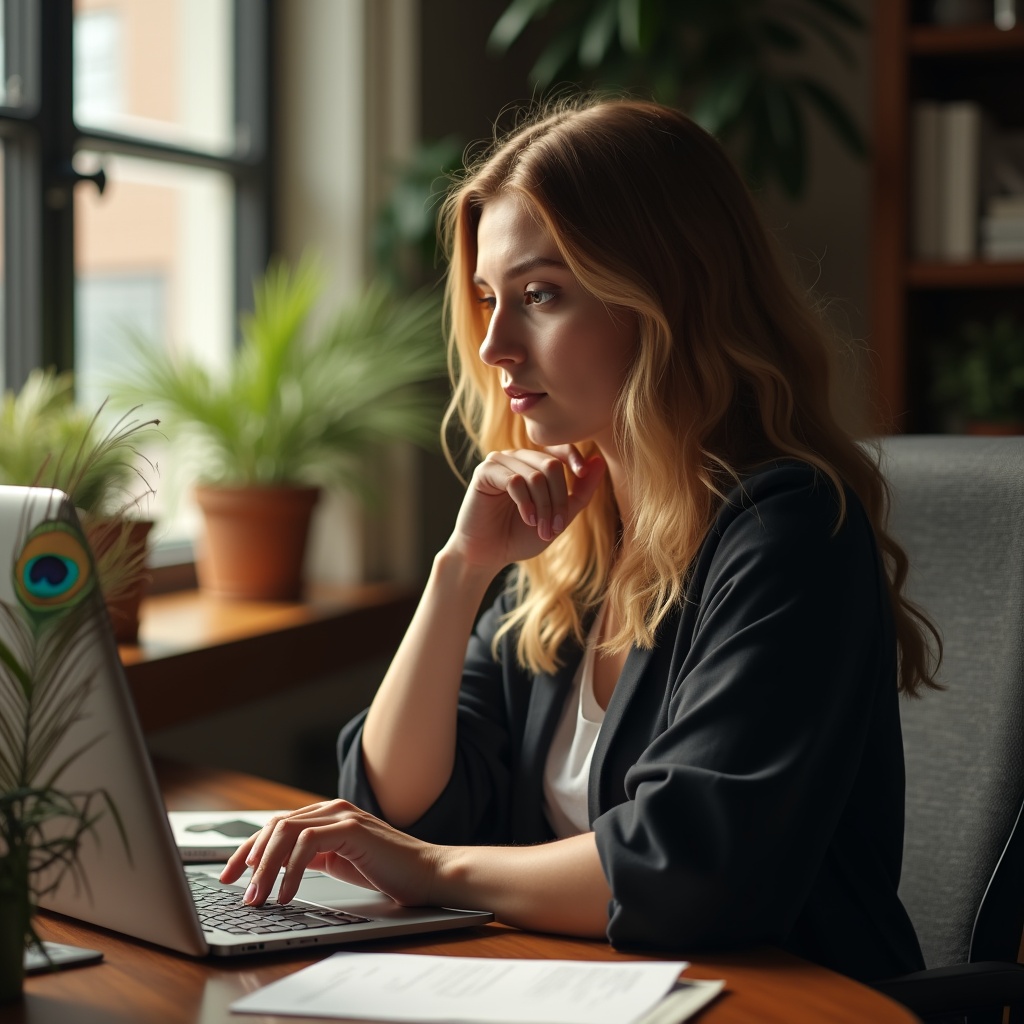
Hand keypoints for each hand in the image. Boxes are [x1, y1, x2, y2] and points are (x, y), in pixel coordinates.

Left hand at [219, 800, 446, 907]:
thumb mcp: (339, 863)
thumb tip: (272, 871)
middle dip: (248, 859)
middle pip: (275, 824)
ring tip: (258, 898)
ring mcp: (342, 815)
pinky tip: (286, 894)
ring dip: (265, 868)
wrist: (428, 874)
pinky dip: (289, 871)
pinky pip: (307, 844)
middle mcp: (332, 809)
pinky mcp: (352, 829)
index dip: (247, 849)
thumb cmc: (388, 872)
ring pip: (286, 832)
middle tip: (238, 892)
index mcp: (327, 815)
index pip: (276, 825)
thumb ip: (311, 857)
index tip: (228, 876)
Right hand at [446, 444, 605, 569]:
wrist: (488, 554)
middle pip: (551, 465)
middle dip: (558, 499)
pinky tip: (527, 519)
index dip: (574, 458)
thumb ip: (580, 491)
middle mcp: (516, 458)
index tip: (582, 473)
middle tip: (556, 527)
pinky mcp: (484, 472)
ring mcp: (499, 462)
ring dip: (544, 507)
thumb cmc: (520, 536)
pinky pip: (514, 480)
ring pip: (535, 475)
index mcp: (533, 464)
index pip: (559, 448)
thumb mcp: (559, 516)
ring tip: (542, 529)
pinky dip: (525, 503)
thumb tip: (600, 461)